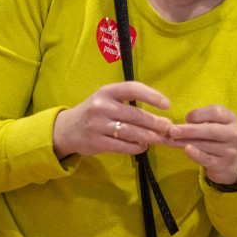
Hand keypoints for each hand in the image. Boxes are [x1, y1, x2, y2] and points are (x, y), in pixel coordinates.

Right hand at [52, 81, 174, 158]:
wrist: (67, 129)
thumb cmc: (93, 112)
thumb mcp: (106, 100)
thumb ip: (127, 103)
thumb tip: (159, 115)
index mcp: (106, 92)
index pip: (133, 89)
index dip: (152, 95)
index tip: (167, 105)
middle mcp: (101, 106)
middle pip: (135, 114)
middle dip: (156, 122)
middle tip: (169, 128)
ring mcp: (97, 125)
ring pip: (131, 132)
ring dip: (150, 137)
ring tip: (161, 139)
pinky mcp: (96, 142)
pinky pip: (122, 146)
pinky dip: (136, 147)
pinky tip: (143, 146)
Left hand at [163, 104, 236, 183]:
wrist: (229, 163)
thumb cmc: (215, 138)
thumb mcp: (213, 124)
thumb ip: (199, 121)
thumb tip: (177, 125)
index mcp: (231, 119)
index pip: (216, 112)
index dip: (199, 114)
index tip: (186, 118)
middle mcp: (234, 134)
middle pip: (211, 130)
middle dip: (189, 130)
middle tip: (171, 131)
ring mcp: (229, 150)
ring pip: (205, 145)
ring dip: (184, 142)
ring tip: (168, 140)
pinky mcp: (222, 164)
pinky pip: (207, 158)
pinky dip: (196, 154)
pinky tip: (186, 150)